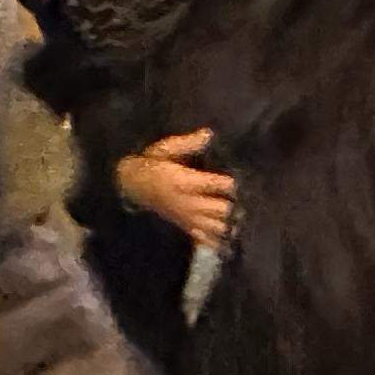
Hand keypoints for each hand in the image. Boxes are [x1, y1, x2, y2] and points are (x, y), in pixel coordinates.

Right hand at [116, 131, 234, 246]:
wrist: (131, 187)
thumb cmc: (151, 164)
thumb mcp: (164, 149)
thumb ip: (187, 143)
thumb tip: (208, 134)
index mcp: (186, 181)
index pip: (218, 184)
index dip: (232, 182)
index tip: (240, 178)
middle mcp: (190, 202)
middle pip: (222, 209)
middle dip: (234, 203)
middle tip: (242, 197)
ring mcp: (188, 217)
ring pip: (217, 226)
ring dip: (229, 221)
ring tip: (239, 216)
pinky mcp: (184, 227)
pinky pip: (204, 238)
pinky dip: (217, 239)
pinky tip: (228, 238)